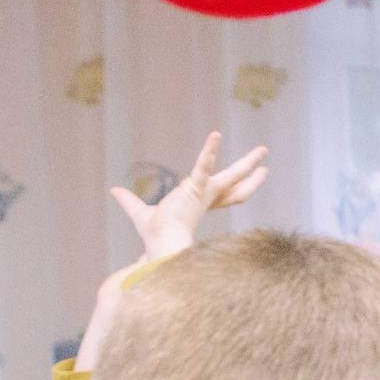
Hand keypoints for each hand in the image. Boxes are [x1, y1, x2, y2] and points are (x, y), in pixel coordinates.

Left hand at [109, 131, 267, 264]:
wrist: (160, 243)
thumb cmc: (154, 234)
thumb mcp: (140, 213)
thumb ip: (129, 201)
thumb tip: (114, 192)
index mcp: (200, 204)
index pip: (225, 194)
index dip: (240, 186)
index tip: (255, 176)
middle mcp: (208, 199)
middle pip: (236, 185)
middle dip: (252, 173)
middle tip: (264, 159)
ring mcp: (204, 194)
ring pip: (231, 176)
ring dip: (247, 163)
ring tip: (262, 151)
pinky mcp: (195, 189)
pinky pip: (204, 166)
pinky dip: (209, 151)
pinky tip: (215, 136)